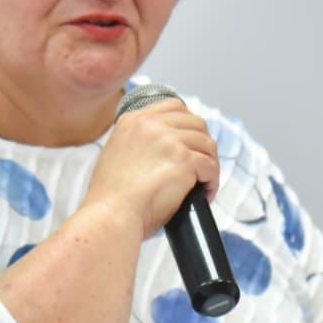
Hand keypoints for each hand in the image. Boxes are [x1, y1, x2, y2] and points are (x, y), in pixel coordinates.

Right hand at [83, 98, 219, 235]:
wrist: (111, 215)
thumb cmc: (111, 197)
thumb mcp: (116, 154)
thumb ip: (137, 142)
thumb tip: (162, 150)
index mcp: (133, 121)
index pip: (174, 107)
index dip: (188, 124)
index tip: (191, 141)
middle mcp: (151, 125)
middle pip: (195, 123)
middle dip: (202, 145)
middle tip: (201, 166)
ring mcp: (169, 140)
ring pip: (207, 144)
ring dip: (210, 163)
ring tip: (204, 182)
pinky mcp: (184, 160)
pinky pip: (210, 166)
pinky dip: (212, 181)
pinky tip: (205, 193)